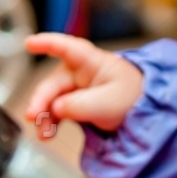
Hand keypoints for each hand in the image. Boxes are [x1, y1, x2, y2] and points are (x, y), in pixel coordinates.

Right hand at [23, 33, 144, 135]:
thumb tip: (56, 108)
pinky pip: (58, 111)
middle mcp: (81, 73)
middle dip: (41, 99)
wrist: (147, 114)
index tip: (29, 43)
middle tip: (33, 116)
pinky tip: (47, 134)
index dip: (47, 43)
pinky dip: (51, 122)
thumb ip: (81, 105)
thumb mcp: (110, 102)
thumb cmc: (134, 98)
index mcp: (92, 62)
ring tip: (43, 134)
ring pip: (53, 99)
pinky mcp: (77, 104)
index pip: (67, 48)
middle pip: (54, 83)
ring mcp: (78, 89)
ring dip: (44, 115)